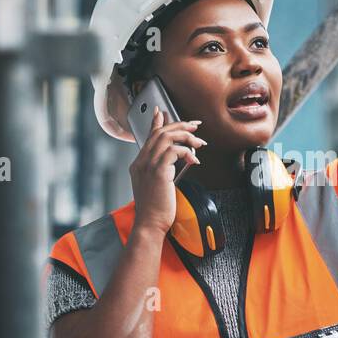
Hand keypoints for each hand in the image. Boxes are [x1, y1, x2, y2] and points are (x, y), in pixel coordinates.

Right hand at [130, 106, 205, 235]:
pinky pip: (174, 151)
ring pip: (167, 137)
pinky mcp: (158, 171)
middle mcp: (141, 162)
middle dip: (179, 125)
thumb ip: (163, 171)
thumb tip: (177, 161)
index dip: (156, 122)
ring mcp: (148, 166)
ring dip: (186, 136)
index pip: (148, 137)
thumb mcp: (156, 186)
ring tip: (198, 142)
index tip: (163, 113)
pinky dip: (186, 152)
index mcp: (139, 164)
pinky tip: (193, 160)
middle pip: (160, 133)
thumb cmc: (155, 210)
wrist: (150, 224)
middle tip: (195, 126)